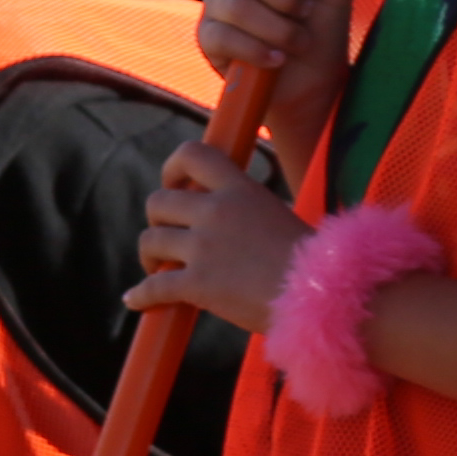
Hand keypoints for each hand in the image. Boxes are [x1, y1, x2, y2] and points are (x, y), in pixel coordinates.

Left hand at [131, 135, 310, 334]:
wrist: (320, 298)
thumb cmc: (312, 265)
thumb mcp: (277, 217)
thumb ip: (245, 212)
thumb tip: (228, 227)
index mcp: (240, 189)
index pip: (193, 154)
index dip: (172, 168)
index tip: (172, 185)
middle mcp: (217, 211)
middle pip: (159, 201)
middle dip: (157, 220)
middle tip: (167, 237)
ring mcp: (204, 246)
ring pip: (150, 240)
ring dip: (149, 256)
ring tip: (157, 269)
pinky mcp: (197, 284)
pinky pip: (154, 287)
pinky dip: (141, 295)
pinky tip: (136, 301)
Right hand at [197, 0, 350, 145]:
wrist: (312, 85)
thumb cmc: (322, 33)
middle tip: (306, 13)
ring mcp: (218, 5)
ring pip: (234, 5)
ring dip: (275, 28)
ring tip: (298, 43)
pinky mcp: (208, 38)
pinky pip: (222, 36)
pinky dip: (255, 50)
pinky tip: (275, 60)